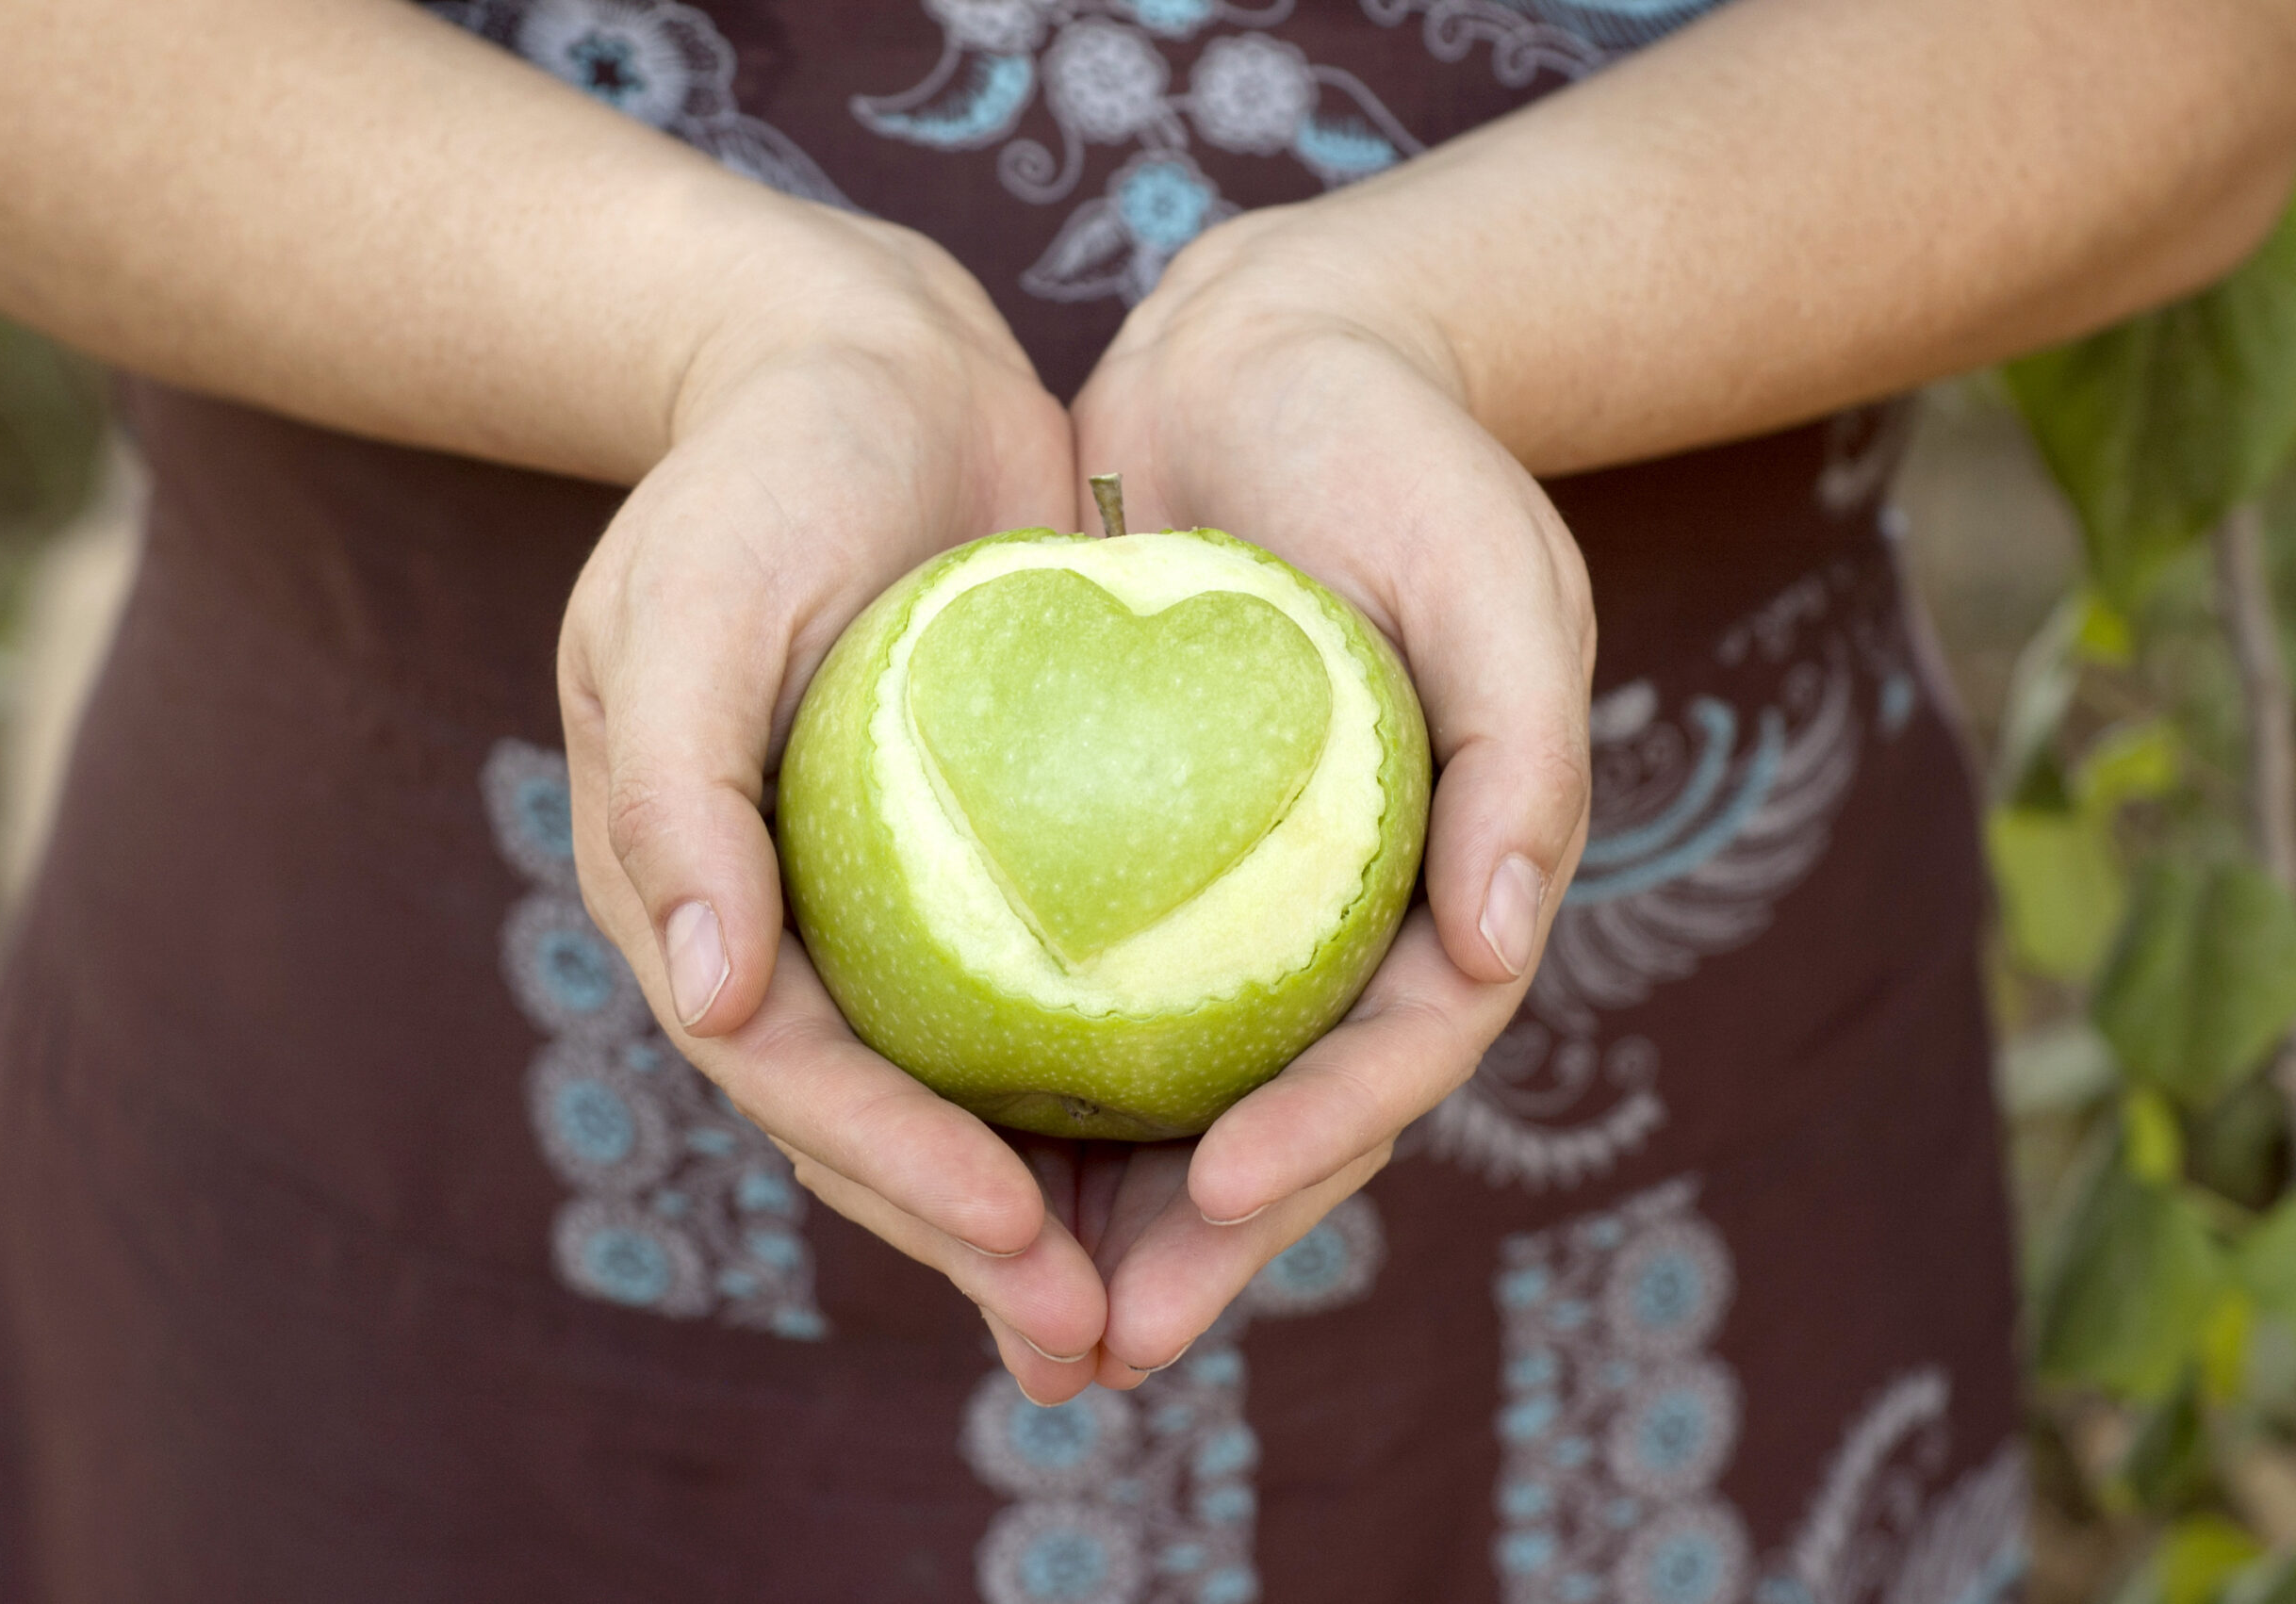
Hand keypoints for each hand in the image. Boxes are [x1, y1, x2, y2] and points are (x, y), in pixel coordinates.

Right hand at [557, 203, 1105, 1399]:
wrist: (866, 372)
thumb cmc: (758, 476)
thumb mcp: (690, 605)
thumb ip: (676, 796)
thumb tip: (716, 996)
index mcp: (696, 900)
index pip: (797, 1071)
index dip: (895, 1168)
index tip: (1016, 1233)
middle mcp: (791, 931)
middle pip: (884, 1125)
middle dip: (984, 1245)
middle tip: (1105, 1339)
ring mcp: (892, 909)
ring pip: (974, 1094)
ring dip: (1060, 1211)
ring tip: (1157, 1310)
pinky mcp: (995, 867)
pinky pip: (1055, 1001)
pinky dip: (1114, 1089)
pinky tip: (1211, 1150)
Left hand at [1063, 202, 1596, 1391]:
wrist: (1278, 365)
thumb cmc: (1412, 465)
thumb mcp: (1503, 584)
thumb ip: (1522, 765)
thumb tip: (1502, 950)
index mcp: (1454, 890)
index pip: (1397, 1056)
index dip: (1323, 1142)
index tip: (1223, 1198)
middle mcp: (1344, 925)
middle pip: (1280, 1119)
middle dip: (1200, 1247)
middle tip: (1097, 1344)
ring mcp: (1236, 906)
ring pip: (1171, 1095)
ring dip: (1101, 1213)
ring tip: (1015, 1314)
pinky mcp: (1131, 862)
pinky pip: (1078, 994)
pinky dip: (1026, 1081)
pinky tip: (939, 1147)